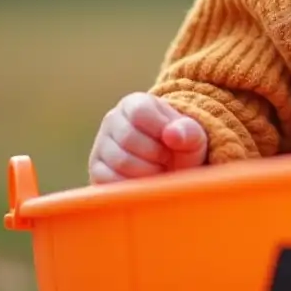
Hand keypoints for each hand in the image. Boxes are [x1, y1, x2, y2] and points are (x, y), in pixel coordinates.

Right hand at [88, 93, 207, 183]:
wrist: (172, 170)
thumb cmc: (182, 149)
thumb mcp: (193, 138)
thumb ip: (189, 132)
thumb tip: (172, 134)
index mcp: (135, 103)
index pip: (139, 112)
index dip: (160, 130)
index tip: (172, 140)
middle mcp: (112, 120)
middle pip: (129, 139)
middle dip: (156, 154)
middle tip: (168, 159)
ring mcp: (101, 146)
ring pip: (121, 162)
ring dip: (148, 172)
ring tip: (159, 170)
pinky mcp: (97, 171)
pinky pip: (111, 181)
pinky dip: (134, 187)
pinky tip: (145, 182)